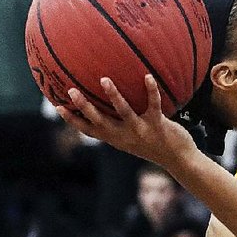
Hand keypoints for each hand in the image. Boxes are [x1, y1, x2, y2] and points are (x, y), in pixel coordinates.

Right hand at [56, 75, 196, 170]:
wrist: (179, 159)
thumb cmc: (155, 144)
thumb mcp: (133, 139)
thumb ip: (121, 126)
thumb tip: (111, 106)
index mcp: (116, 139)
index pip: (89, 131)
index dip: (73, 120)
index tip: (57, 106)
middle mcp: (125, 136)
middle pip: (100, 121)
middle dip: (84, 107)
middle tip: (71, 90)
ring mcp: (141, 131)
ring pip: (124, 112)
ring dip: (113, 96)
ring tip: (104, 79)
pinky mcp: (158, 126)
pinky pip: (153, 105)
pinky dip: (151, 90)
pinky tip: (148, 76)